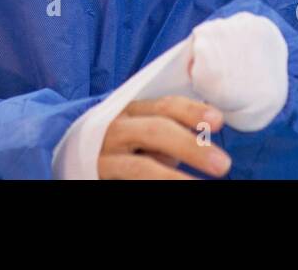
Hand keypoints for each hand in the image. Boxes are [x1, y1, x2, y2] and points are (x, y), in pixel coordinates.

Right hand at [97, 96, 231, 179]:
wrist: (74, 159)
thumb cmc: (124, 144)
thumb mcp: (143, 129)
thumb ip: (169, 128)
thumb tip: (208, 132)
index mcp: (131, 110)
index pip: (164, 106)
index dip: (191, 111)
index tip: (219, 121)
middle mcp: (116, 129)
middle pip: (155, 131)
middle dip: (191, 146)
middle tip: (223, 164)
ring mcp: (104, 156)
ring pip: (140, 167)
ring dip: (173, 178)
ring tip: (199, 188)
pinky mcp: (97, 176)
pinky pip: (130, 183)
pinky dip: (155, 186)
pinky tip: (177, 192)